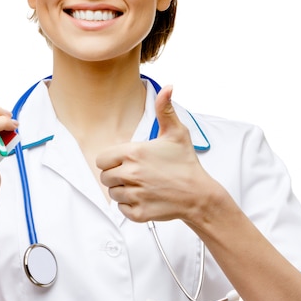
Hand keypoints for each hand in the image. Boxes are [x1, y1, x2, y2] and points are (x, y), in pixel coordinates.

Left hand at [96, 85, 214, 222]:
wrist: (198, 195)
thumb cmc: (186, 164)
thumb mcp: (177, 133)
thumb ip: (165, 110)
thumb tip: (167, 88)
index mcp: (134, 154)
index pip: (102, 159)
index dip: (111, 160)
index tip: (124, 162)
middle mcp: (130, 174)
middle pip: (105, 177)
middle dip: (116, 175)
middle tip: (136, 174)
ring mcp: (134, 195)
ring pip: (113, 193)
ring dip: (123, 190)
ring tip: (142, 186)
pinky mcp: (137, 212)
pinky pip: (121, 209)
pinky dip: (130, 205)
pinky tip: (145, 197)